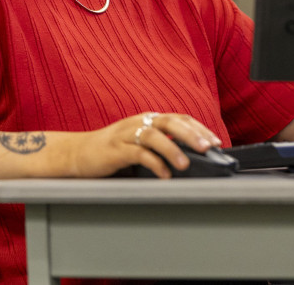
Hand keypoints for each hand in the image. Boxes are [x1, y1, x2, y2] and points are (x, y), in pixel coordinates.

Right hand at [70, 112, 222, 178]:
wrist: (77, 153)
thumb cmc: (111, 151)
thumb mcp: (140, 144)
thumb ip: (161, 146)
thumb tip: (192, 159)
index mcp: (148, 119)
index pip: (179, 118)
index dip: (199, 128)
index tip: (216, 142)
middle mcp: (139, 122)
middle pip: (170, 122)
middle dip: (192, 134)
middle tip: (208, 148)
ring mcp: (126, 134)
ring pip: (154, 135)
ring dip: (172, 149)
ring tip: (185, 164)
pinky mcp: (115, 149)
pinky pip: (137, 153)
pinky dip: (153, 163)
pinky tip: (164, 174)